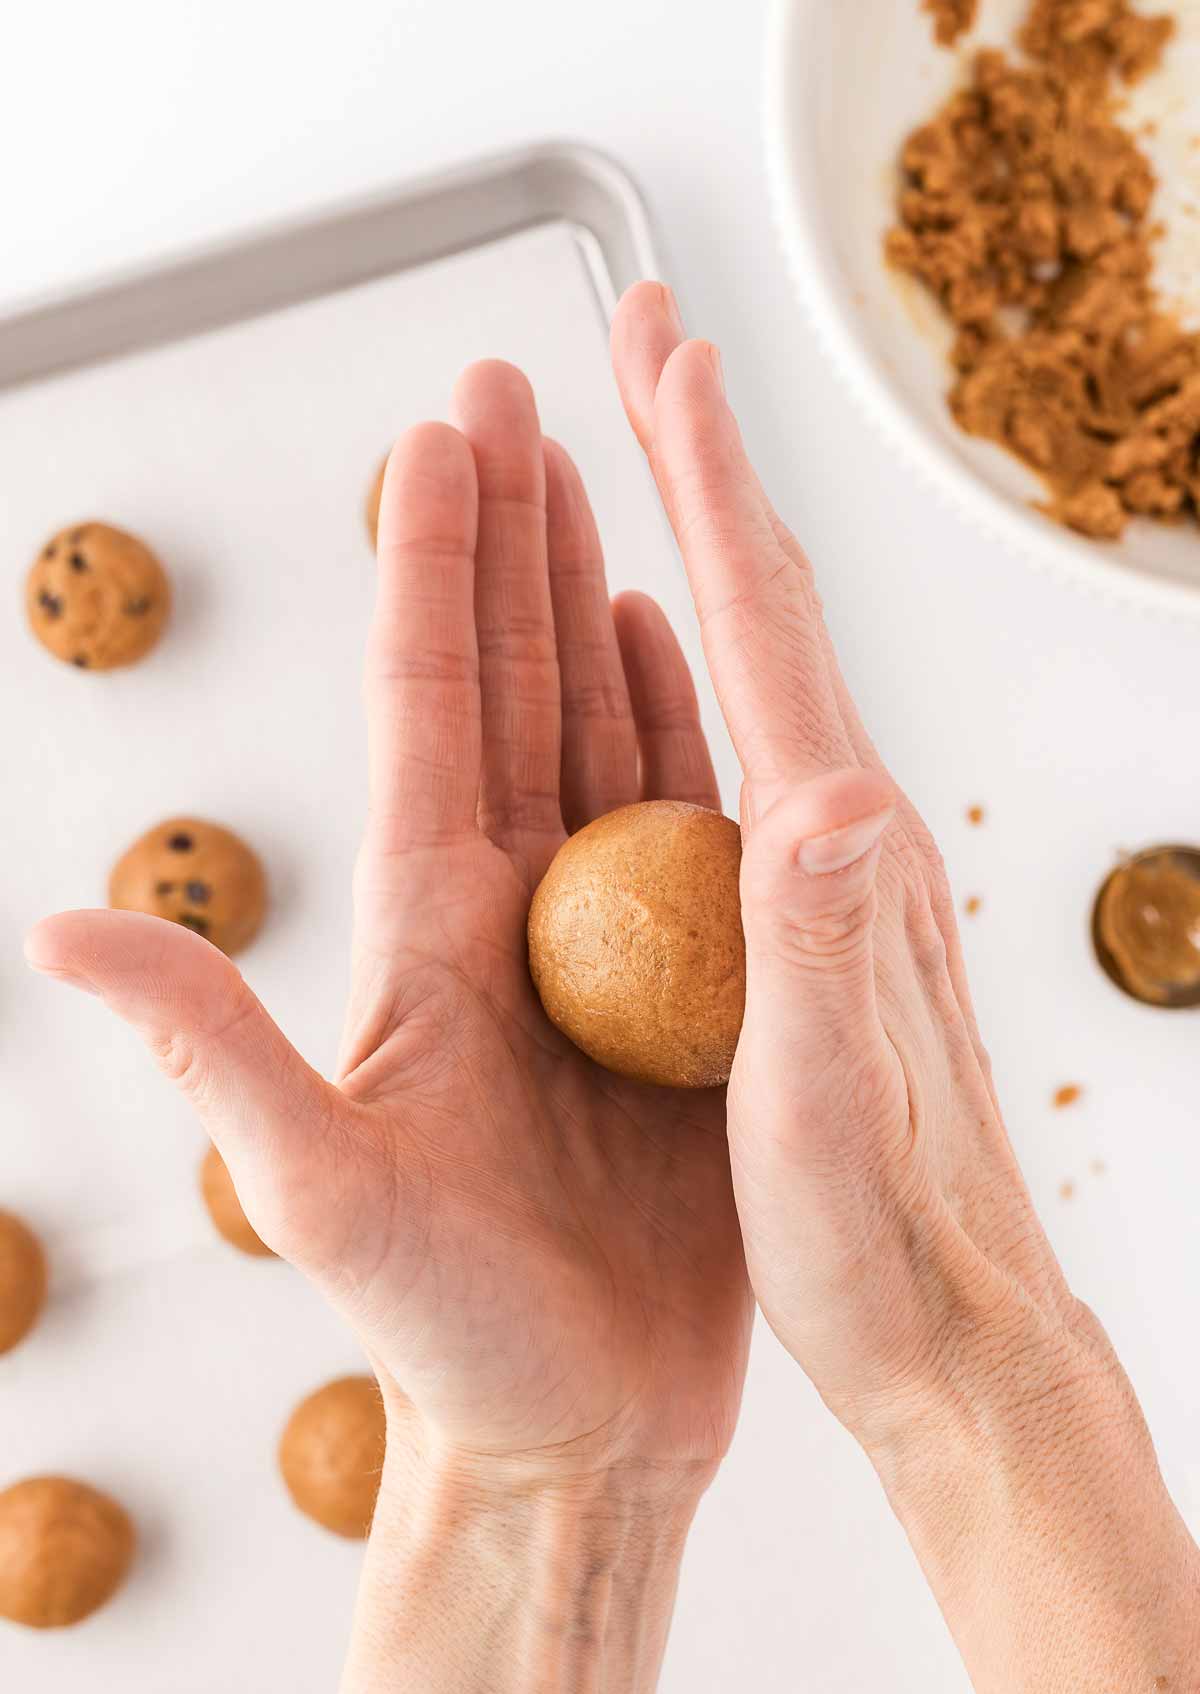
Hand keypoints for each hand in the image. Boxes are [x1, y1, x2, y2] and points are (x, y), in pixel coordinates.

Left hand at [27, 361, 751, 1491]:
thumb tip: (61, 931)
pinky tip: (678, 663)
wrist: (570, 1435)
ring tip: (603, 491)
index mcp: (428, 930)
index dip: (440, 560)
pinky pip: (686, 834)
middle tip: (521, 394)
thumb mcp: (318, 1188)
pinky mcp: (680, 1003)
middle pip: (513, 687)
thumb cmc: (451, 1338)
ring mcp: (596, 952)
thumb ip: (211, 1048)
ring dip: (594, 607)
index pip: (434, 705)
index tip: (454, 430)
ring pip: (596, 735)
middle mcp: (508, 918)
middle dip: (513, 536)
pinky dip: (680, 729)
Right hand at [610, 280, 1110, 1447]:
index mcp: (835, 852)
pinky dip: (702, 671)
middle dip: (700, 464)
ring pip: (757, 671)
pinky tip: (673, 665)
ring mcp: (836, 876)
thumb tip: (825, 795)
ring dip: (697, 547)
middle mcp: (847, 837)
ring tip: (642, 463)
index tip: (659, 353)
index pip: (764, 627)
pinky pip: (745, 758)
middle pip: (766, 611)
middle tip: (646, 343)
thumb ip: (819, 949)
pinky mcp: (813, 926)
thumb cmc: (880, 1238)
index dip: (705, 481)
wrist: (955, 1328)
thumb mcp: (829, 1103)